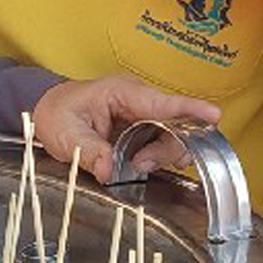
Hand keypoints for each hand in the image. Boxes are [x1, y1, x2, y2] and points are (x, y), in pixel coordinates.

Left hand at [32, 74, 218, 184]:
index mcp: (122, 93)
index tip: (214, 115)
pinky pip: (160, 146)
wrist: (48, 112)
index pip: (162, 102)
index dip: (190, 110)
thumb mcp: (67, 134)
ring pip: (171, 139)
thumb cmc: (57, 113)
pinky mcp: (143, 132)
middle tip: (140, 165)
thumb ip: (89, 152)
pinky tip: (137, 166)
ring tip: (134, 166)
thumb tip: (110, 169)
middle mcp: (139, 102)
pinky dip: (153, 160)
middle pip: (174, 125)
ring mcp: (143, 117)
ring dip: (159, 158)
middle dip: (167, 149)